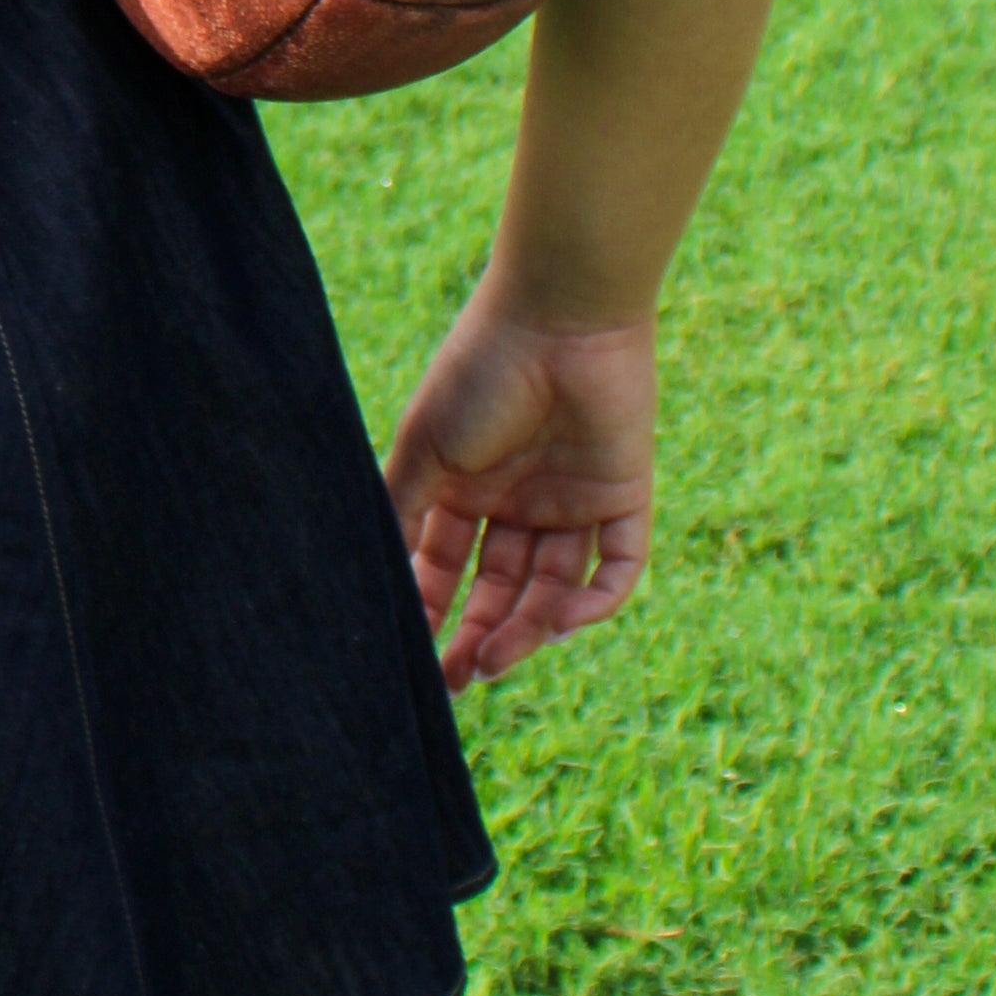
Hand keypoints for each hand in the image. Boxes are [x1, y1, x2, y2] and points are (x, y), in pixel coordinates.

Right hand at [386, 280, 655, 687]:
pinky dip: (594, 603)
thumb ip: (401, 512)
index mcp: (468, 485)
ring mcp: (573, 499)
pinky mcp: (623, 494)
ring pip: (554, 588)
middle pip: (502, 587)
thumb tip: (371, 578)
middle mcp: (520, 499)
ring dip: (527, 630)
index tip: (415, 653)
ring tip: (494, 661)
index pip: (449, 566)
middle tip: (457, 680)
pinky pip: (618, 566)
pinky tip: (558, 623)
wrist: (558, 314)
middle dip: (480, 636)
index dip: (434, 609)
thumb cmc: (480, 372)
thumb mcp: (423, 448)